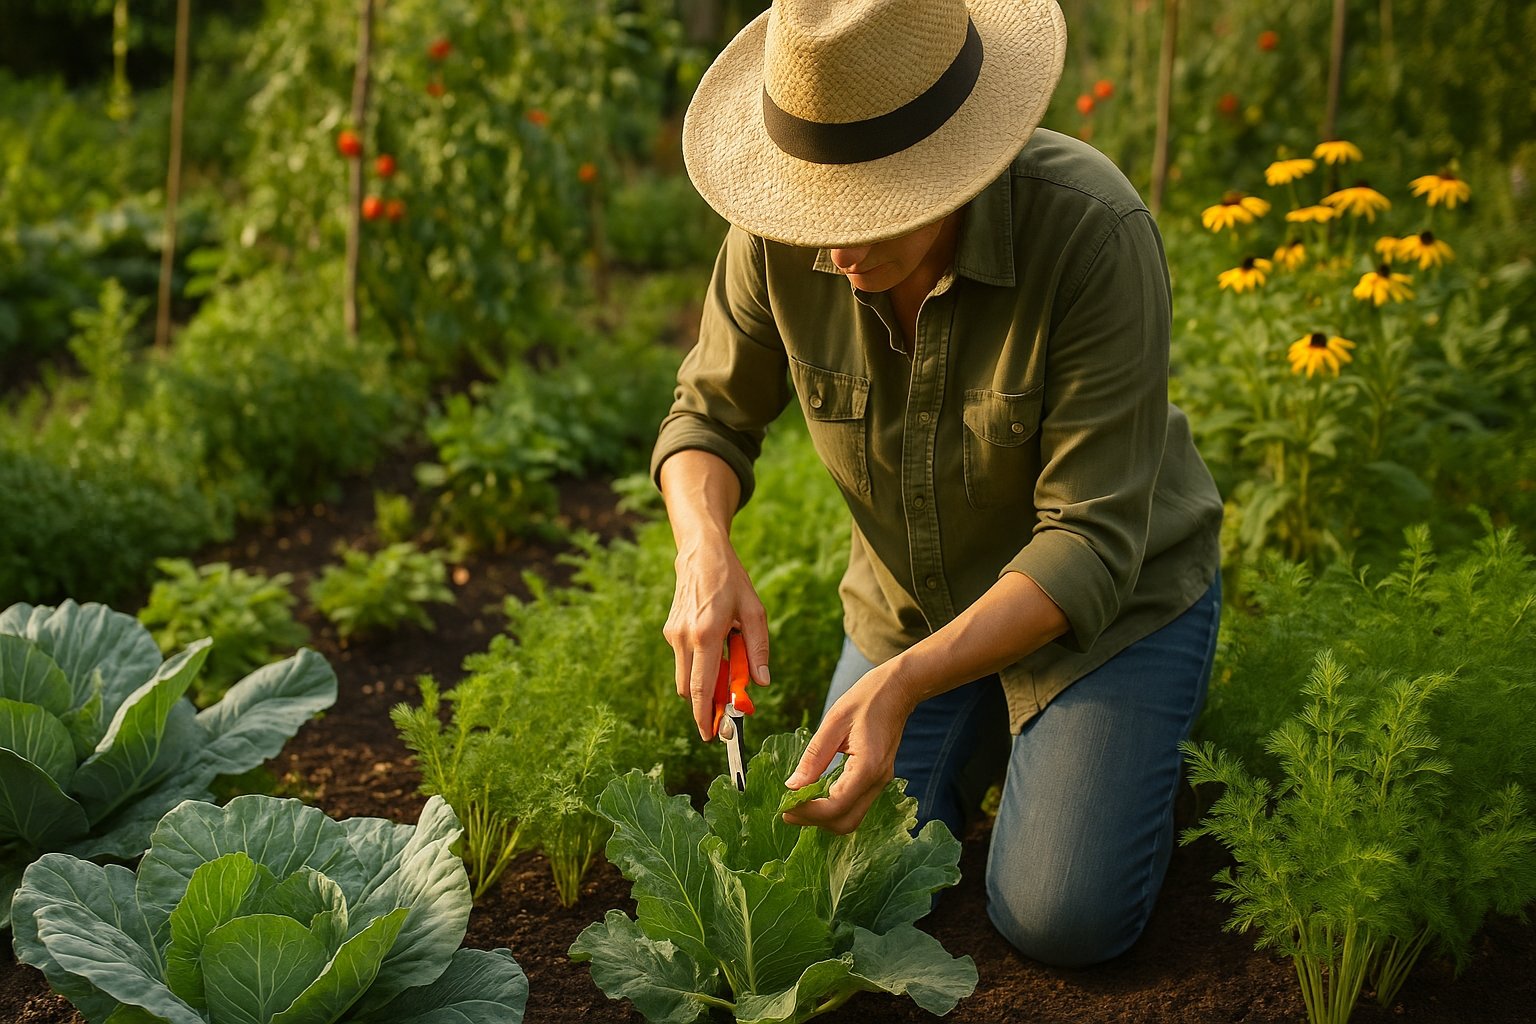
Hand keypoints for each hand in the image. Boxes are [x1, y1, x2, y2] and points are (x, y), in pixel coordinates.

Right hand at [661, 534, 770, 740]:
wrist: (701, 553)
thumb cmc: (732, 581)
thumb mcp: (754, 612)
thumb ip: (758, 650)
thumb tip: (761, 683)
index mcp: (705, 633)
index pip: (701, 686)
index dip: (704, 715)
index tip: (711, 735)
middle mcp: (683, 637)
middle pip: (688, 689)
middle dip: (705, 705)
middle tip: (726, 710)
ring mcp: (673, 634)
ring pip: (684, 676)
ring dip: (704, 682)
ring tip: (729, 661)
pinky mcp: (669, 630)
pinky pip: (683, 660)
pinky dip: (699, 665)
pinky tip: (717, 646)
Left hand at [781, 665, 913, 833]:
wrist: (898, 690)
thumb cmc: (866, 698)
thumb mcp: (833, 722)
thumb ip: (813, 757)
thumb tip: (792, 786)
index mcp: (867, 767)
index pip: (835, 807)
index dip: (807, 812)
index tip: (785, 807)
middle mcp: (877, 781)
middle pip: (845, 823)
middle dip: (815, 821)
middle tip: (789, 810)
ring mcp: (880, 782)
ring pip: (851, 818)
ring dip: (824, 817)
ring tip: (799, 803)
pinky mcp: (878, 779)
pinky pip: (855, 805)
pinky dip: (834, 807)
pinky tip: (817, 794)